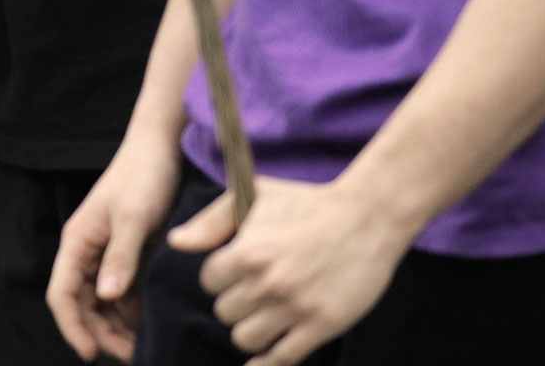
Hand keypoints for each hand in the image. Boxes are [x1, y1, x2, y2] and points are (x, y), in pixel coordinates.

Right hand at [48, 132, 185, 361]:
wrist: (162, 147)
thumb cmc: (143, 176)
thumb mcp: (134, 218)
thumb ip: (121, 258)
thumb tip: (105, 297)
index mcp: (77, 241)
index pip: (62, 294)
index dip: (73, 327)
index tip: (93, 354)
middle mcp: (87, 251)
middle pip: (81, 304)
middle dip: (100, 333)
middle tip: (130, 356)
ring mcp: (107, 253)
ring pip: (101, 302)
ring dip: (116, 327)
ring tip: (140, 347)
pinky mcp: (127, 253)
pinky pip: (122, 291)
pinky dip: (131, 311)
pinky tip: (147, 325)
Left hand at [171, 175, 415, 363]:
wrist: (367, 218)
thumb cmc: (307, 202)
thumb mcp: (255, 196)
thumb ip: (211, 221)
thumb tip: (176, 243)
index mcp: (248, 252)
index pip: (209, 282)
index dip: (220, 277)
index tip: (234, 272)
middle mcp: (268, 283)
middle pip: (225, 313)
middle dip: (234, 303)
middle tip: (253, 292)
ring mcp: (295, 308)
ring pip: (246, 339)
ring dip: (250, 329)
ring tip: (263, 315)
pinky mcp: (321, 326)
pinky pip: (282, 359)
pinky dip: (268, 362)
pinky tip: (266, 357)